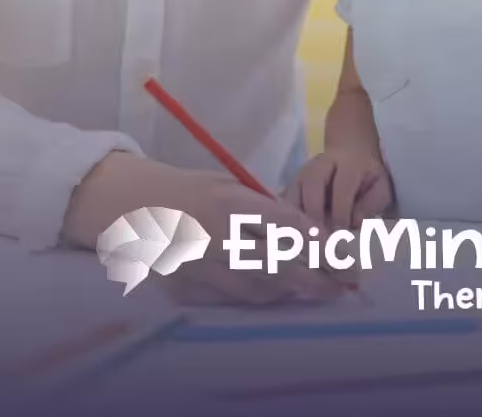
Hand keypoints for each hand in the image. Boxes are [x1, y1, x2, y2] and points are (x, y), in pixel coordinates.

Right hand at [63, 152, 354, 305]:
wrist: (137, 207)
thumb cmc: (195, 190)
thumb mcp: (231, 185)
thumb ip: (265, 208)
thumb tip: (309, 231)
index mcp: (229, 203)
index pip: (283, 224)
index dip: (316, 240)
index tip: (340, 250)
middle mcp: (217, 238)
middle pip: (279, 265)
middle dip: (317, 275)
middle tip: (344, 280)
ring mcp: (203, 268)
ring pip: (262, 288)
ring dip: (295, 289)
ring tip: (321, 285)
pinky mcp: (192, 289)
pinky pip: (238, 297)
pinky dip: (264, 294)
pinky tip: (282, 289)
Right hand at [283, 147, 393, 230]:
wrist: (351, 152)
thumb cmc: (368, 176)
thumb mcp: (380, 187)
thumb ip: (371, 204)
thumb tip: (354, 223)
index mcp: (348, 164)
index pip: (341, 187)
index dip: (341, 212)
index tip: (343, 233)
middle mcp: (321, 164)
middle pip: (312, 187)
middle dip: (316, 215)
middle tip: (321, 240)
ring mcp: (304, 172)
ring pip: (294, 193)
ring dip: (298, 219)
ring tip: (306, 242)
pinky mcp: (293, 182)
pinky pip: (285, 202)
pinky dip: (289, 219)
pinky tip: (296, 237)